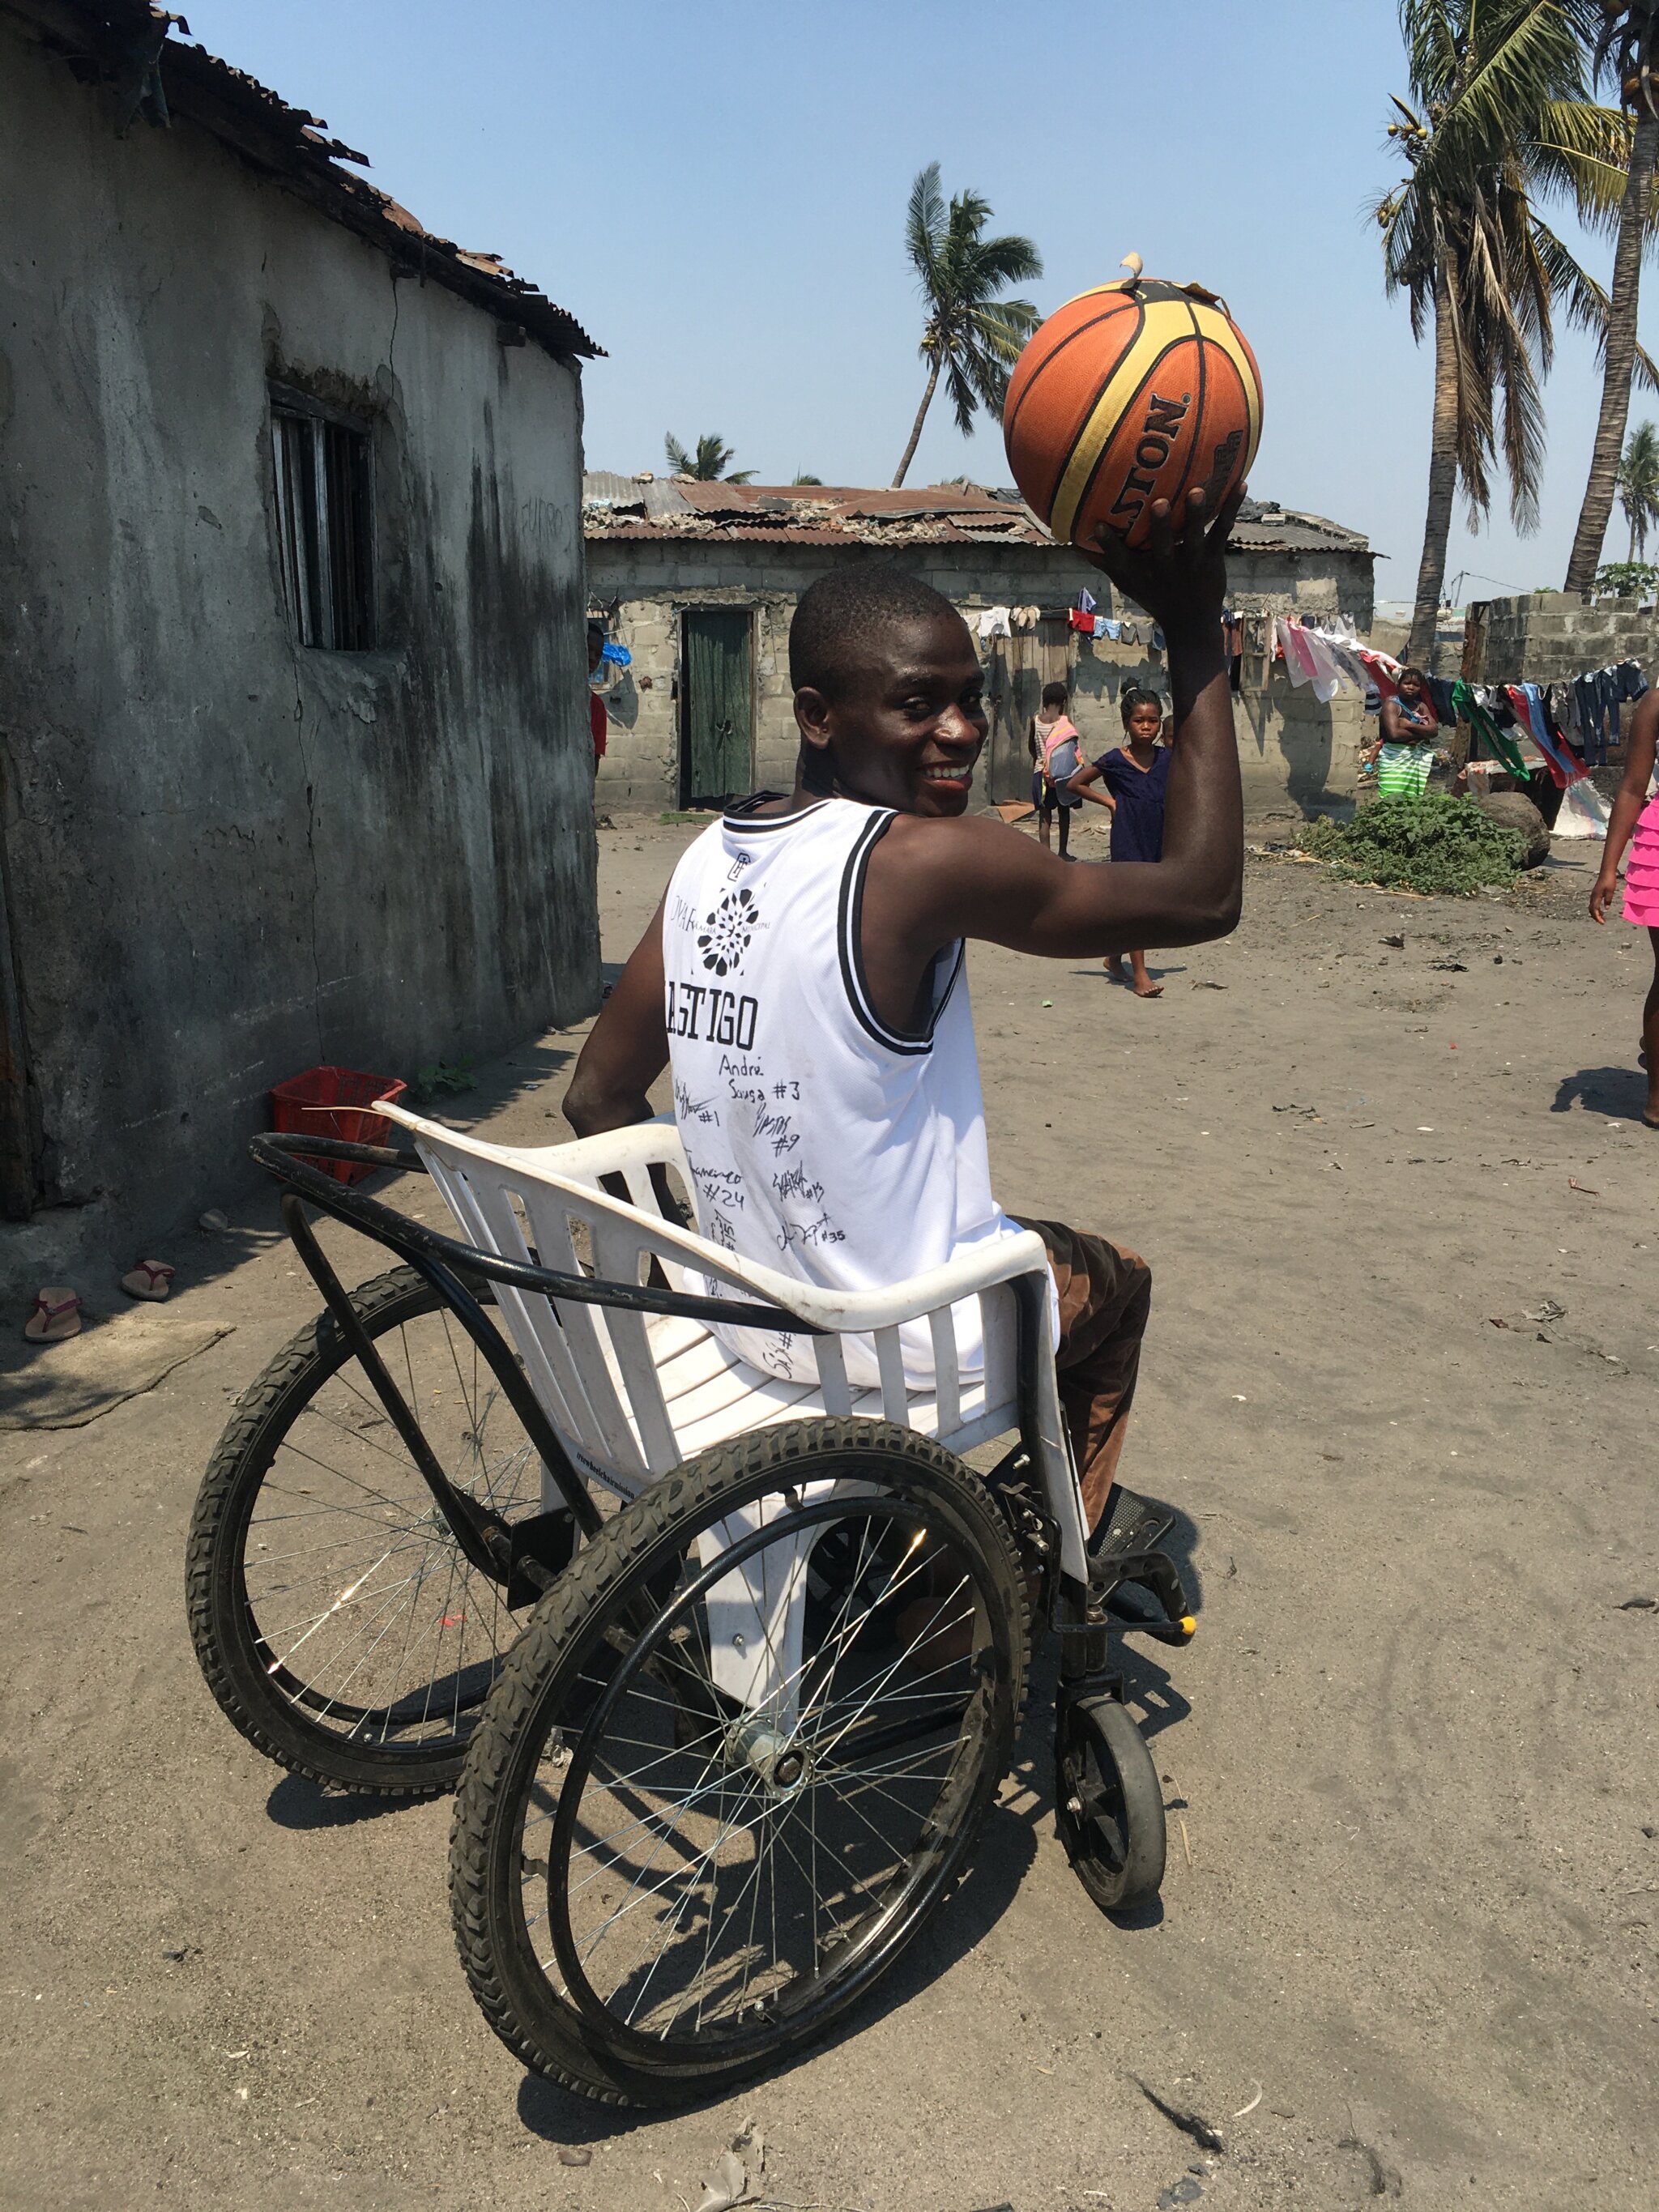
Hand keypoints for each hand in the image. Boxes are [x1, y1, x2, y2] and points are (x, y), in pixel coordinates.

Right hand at [1082, 481, 1245, 636]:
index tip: (1097, 526)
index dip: (1109, 545)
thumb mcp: (1129, 584)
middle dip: (1161, 527)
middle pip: (1162, 547)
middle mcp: (1167, 569)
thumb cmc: (1157, 597)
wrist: (1191, 625)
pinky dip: (1231, 508)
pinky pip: (1222, 531)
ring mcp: (1192, 564)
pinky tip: (1240, 484)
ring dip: (1196, 515)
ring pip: (1194, 538)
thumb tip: (1077, 539)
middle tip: (1159, 503)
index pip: (1121, 561)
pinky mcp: (1213, 559)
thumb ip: (1107, 562)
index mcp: (1143, 574)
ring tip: (1197, 491)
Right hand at [1589, 872, 1618, 924]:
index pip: (1595, 910)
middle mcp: (1593, 896)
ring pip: (1592, 906)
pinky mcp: (1595, 893)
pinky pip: (1593, 903)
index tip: (1602, 922)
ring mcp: (1593, 894)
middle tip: (1602, 922)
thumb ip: (1608, 900)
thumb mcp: (1610, 891)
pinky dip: (1596, 908)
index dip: (1598, 917)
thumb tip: (1606, 909)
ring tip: (1602, 917)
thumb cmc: (1609, 880)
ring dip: (1596, 913)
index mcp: (1596, 897)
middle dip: (1596, 916)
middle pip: (1591, 909)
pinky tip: (1601, 909)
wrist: (1606, 871)